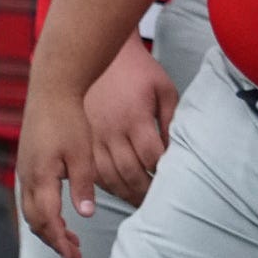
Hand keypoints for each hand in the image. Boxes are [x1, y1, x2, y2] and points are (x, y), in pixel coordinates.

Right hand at [16, 80, 97, 257]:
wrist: (51, 89)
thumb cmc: (69, 119)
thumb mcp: (82, 154)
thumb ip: (82, 186)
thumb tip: (85, 216)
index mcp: (40, 178)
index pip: (48, 221)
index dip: (60, 242)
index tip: (73, 256)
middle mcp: (27, 178)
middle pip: (36, 221)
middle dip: (54, 241)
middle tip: (74, 255)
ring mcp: (24, 170)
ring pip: (31, 211)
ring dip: (48, 228)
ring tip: (70, 240)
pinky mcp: (26, 163)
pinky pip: (31, 197)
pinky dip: (44, 213)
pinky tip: (60, 215)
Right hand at [85, 37, 178, 204]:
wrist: (97, 54)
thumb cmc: (137, 71)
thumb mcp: (163, 88)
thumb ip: (172, 119)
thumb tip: (175, 150)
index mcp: (134, 117)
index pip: (152, 156)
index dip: (163, 173)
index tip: (173, 182)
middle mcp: (111, 130)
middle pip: (130, 172)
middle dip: (146, 191)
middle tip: (158, 202)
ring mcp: (93, 137)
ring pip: (108, 177)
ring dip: (125, 193)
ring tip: (140, 201)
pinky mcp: (82, 140)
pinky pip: (91, 171)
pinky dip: (105, 185)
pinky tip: (118, 189)